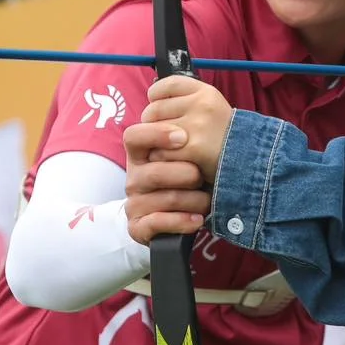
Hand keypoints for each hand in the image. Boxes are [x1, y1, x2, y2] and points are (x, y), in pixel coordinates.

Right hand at [123, 121, 210, 244]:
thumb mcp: (187, 152)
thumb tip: (195, 117)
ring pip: (163, 199)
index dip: (156, 135)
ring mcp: (134, 203)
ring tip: (209, 200)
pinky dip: (180, 222)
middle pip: (154, 172)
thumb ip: (187, 131)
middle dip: (185, 175)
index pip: (135, 136)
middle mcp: (134, 177)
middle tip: (204, 176)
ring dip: (193, 200)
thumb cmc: (189, 176)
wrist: (180, 214)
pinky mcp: (138, 227)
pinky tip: (197, 220)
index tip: (183, 137)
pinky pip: (156, 223)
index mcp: (140, 153)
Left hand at [138, 75, 234, 182]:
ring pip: (153, 132)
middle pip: (153, 110)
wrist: (249, 164)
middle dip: (153, 126)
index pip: (166, 85)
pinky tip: (175, 162)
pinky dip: (162, 160)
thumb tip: (152, 99)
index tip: (160, 109)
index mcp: (206, 92)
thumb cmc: (224, 140)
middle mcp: (202, 104)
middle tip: (164, 138)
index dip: (156, 98)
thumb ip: (187, 102)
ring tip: (170, 151)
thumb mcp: (212, 111)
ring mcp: (198, 125)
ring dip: (156, 144)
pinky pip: (159, 152)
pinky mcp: (194, 147)